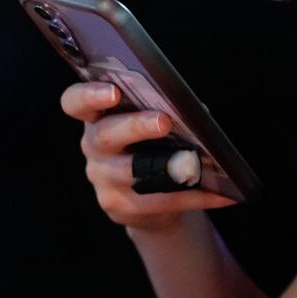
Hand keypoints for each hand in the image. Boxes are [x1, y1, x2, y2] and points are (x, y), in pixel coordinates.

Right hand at [61, 81, 237, 231]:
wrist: (149, 199)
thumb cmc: (152, 147)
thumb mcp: (151, 124)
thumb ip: (163, 110)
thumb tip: (191, 110)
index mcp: (98, 117)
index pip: (75, 102)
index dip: (89, 95)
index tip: (113, 91)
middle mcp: (94, 146)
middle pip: (105, 135)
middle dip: (134, 126)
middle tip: (163, 122)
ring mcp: (102, 178)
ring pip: (130, 172)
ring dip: (165, 165)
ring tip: (193, 163)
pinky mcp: (120, 205)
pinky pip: (158, 200)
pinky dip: (193, 195)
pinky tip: (221, 193)